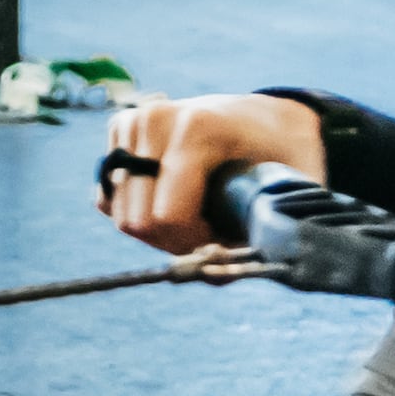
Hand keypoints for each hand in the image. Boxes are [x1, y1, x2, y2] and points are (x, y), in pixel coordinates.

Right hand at [97, 91, 329, 255]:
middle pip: (137, 222)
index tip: (227, 236)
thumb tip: (215, 276)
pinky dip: (139, 212)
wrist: (265, 120)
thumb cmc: (281, 160)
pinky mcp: (118, 131)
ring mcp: (132, 122)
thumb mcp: (285, 196)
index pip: (167, 217)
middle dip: (174, 240)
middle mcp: (156, 119)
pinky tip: (170, 199)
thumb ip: (260, 239)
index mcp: (199, 129)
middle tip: (211, 228)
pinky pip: (109, 201)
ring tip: (195, 213)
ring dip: (157, 230)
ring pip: (120, 215)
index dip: (196, 243)